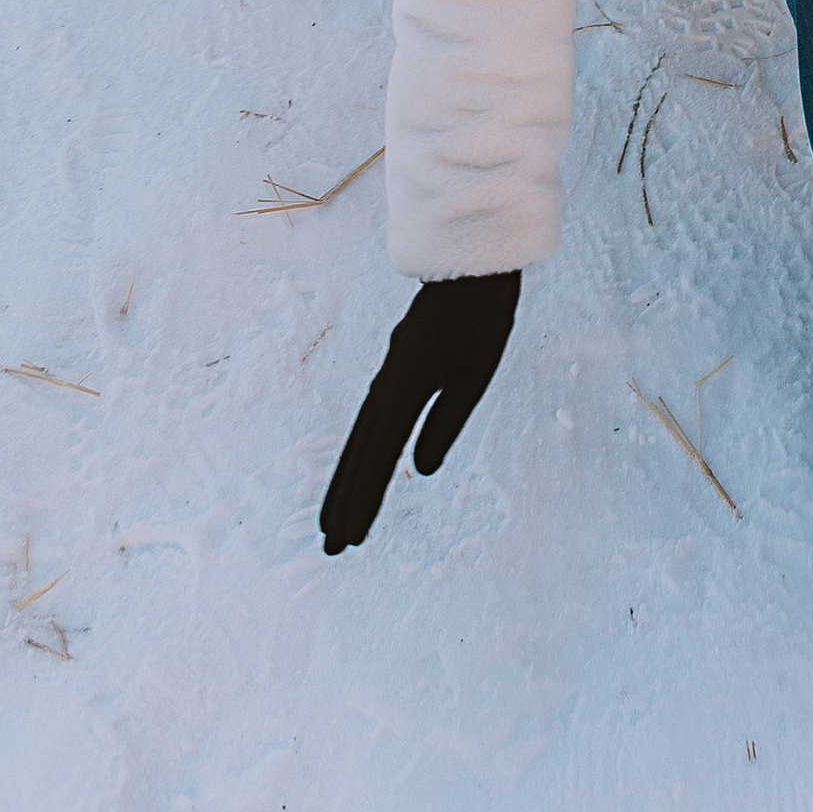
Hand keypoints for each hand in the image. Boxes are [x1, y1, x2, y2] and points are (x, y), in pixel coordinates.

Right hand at [320, 272, 519, 553]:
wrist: (470, 264)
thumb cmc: (481, 317)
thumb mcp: (474, 373)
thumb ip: (446, 421)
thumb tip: (419, 470)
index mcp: (406, 386)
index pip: (380, 454)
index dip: (364, 498)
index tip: (352, 537)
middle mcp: (388, 385)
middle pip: (359, 452)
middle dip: (344, 501)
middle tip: (331, 548)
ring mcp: (389, 377)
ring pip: (359, 438)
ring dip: (345, 481)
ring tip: (332, 523)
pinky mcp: (396, 372)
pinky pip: (371, 421)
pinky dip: (359, 453)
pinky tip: (355, 473)